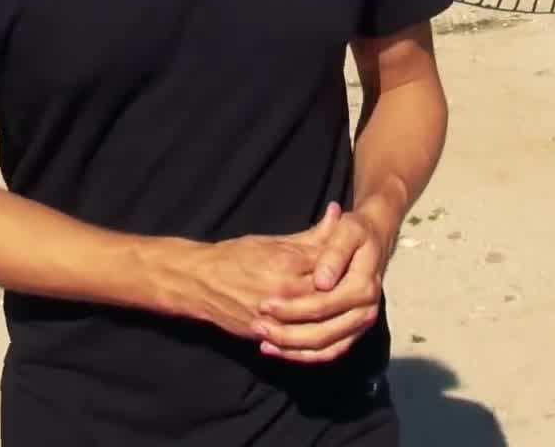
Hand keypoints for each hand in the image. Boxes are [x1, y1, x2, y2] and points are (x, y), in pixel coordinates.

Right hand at [173, 203, 340, 340]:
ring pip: (314, 325)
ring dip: (331, 320)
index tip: (356, 265)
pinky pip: (295, 343)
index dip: (346, 267)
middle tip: (355, 292)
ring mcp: (273, 317)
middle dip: (342, 295)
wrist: (198, 281)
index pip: (330, 267)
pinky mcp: (263, 334)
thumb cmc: (235, 255)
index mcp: (287, 264)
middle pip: (326, 298)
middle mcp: (282, 292)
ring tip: (340, 313)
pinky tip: (322, 333)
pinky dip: (310, 340)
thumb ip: (310, 234)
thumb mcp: (273, 241)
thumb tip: (336, 212)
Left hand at [251, 197, 395, 363]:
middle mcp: (365, 311)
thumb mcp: (347, 231)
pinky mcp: (353, 332)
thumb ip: (333, 254)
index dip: (292, 308)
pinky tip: (279, 350)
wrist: (375, 240)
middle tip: (258, 326)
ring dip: (293, 350)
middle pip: (322, 333)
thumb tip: (322, 282)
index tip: (265, 304)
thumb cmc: (357, 232)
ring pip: (324, 349)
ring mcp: (360, 325)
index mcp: (363, 288)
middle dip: (287, 334)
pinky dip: (304, 355)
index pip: (322, 305)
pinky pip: (329, 352)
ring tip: (264, 343)